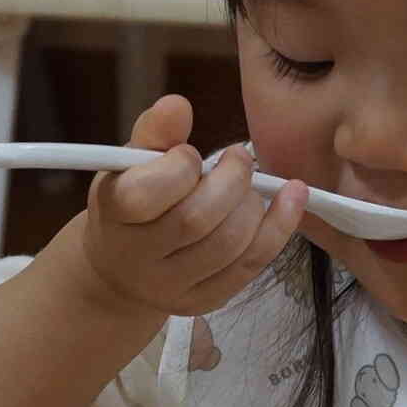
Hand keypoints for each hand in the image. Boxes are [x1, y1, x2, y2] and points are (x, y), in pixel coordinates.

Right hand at [70, 95, 305, 318]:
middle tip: (238, 158)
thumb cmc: (131, 205)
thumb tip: (178, 105)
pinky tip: (293, 198)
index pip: (148, 193)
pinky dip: (280, 227)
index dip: (180, 166)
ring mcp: (172, 287)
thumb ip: (154, 132)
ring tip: (248, 183)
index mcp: (113, 214)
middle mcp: (138, 259)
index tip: (189, 154)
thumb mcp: (130, 163)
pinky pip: (251, 265)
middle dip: (231, 181)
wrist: (121, 268)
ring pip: (230, 245)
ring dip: (252, 204)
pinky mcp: (204, 301)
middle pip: (196, 220)